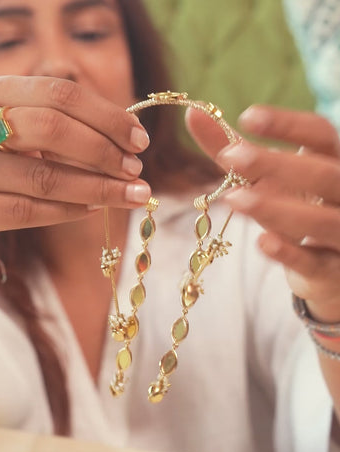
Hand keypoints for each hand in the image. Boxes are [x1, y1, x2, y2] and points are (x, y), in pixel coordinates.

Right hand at [0, 76, 150, 252]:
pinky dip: (68, 211)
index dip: (107, 117)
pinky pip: (26, 212)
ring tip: (131, 195)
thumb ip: (65, 127)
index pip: (60, 94)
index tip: (141, 141)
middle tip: (136, 171)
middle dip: (104, 152)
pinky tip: (93, 209)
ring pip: (43, 177)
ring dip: (97, 188)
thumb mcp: (23, 132)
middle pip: (52, 129)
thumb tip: (130, 139)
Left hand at [186, 105, 339, 321]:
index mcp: (332, 162)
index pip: (319, 133)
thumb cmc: (291, 209)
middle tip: (232, 156)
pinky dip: (290, 253)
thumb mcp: (264, 178)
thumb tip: (193, 114)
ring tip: (233, 199)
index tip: (247, 117)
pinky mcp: (332, 270)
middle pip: (322, 174)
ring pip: (320, 220)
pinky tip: (262, 241)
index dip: (287, 124)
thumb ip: (233, 148)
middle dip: (277, 165)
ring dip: (276, 208)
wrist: (324, 266)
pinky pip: (315, 262)